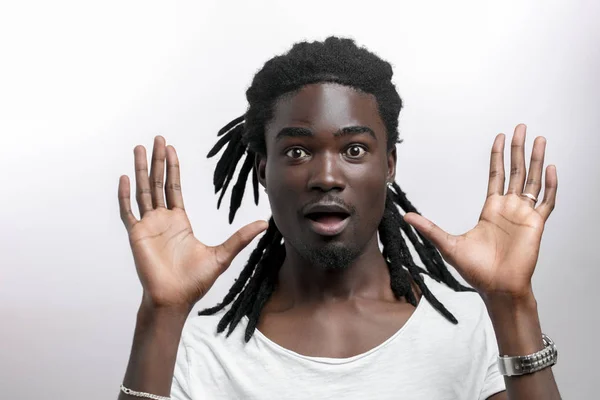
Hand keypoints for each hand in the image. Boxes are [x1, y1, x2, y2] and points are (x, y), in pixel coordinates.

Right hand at [118, 136, 267, 309]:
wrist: (174, 298)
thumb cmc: (194, 281)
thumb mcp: (222, 255)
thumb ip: (240, 238)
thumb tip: (263, 225)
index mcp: (179, 221)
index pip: (174, 187)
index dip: (172, 168)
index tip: (171, 149)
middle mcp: (162, 219)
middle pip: (158, 182)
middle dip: (157, 160)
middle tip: (157, 139)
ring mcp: (148, 226)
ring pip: (143, 191)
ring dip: (141, 170)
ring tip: (139, 148)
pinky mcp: (137, 235)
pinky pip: (129, 211)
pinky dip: (125, 195)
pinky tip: (125, 177)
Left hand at [403, 124, 557, 298]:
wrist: (497, 288)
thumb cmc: (476, 270)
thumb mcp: (449, 244)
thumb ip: (430, 228)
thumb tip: (407, 217)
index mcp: (491, 209)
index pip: (496, 175)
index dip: (498, 156)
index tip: (499, 137)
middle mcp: (509, 208)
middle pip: (515, 171)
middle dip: (517, 149)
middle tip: (520, 127)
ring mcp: (524, 215)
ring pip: (532, 181)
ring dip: (536, 160)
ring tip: (539, 139)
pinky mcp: (536, 225)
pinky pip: (547, 202)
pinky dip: (549, 185)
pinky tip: (550, 168)